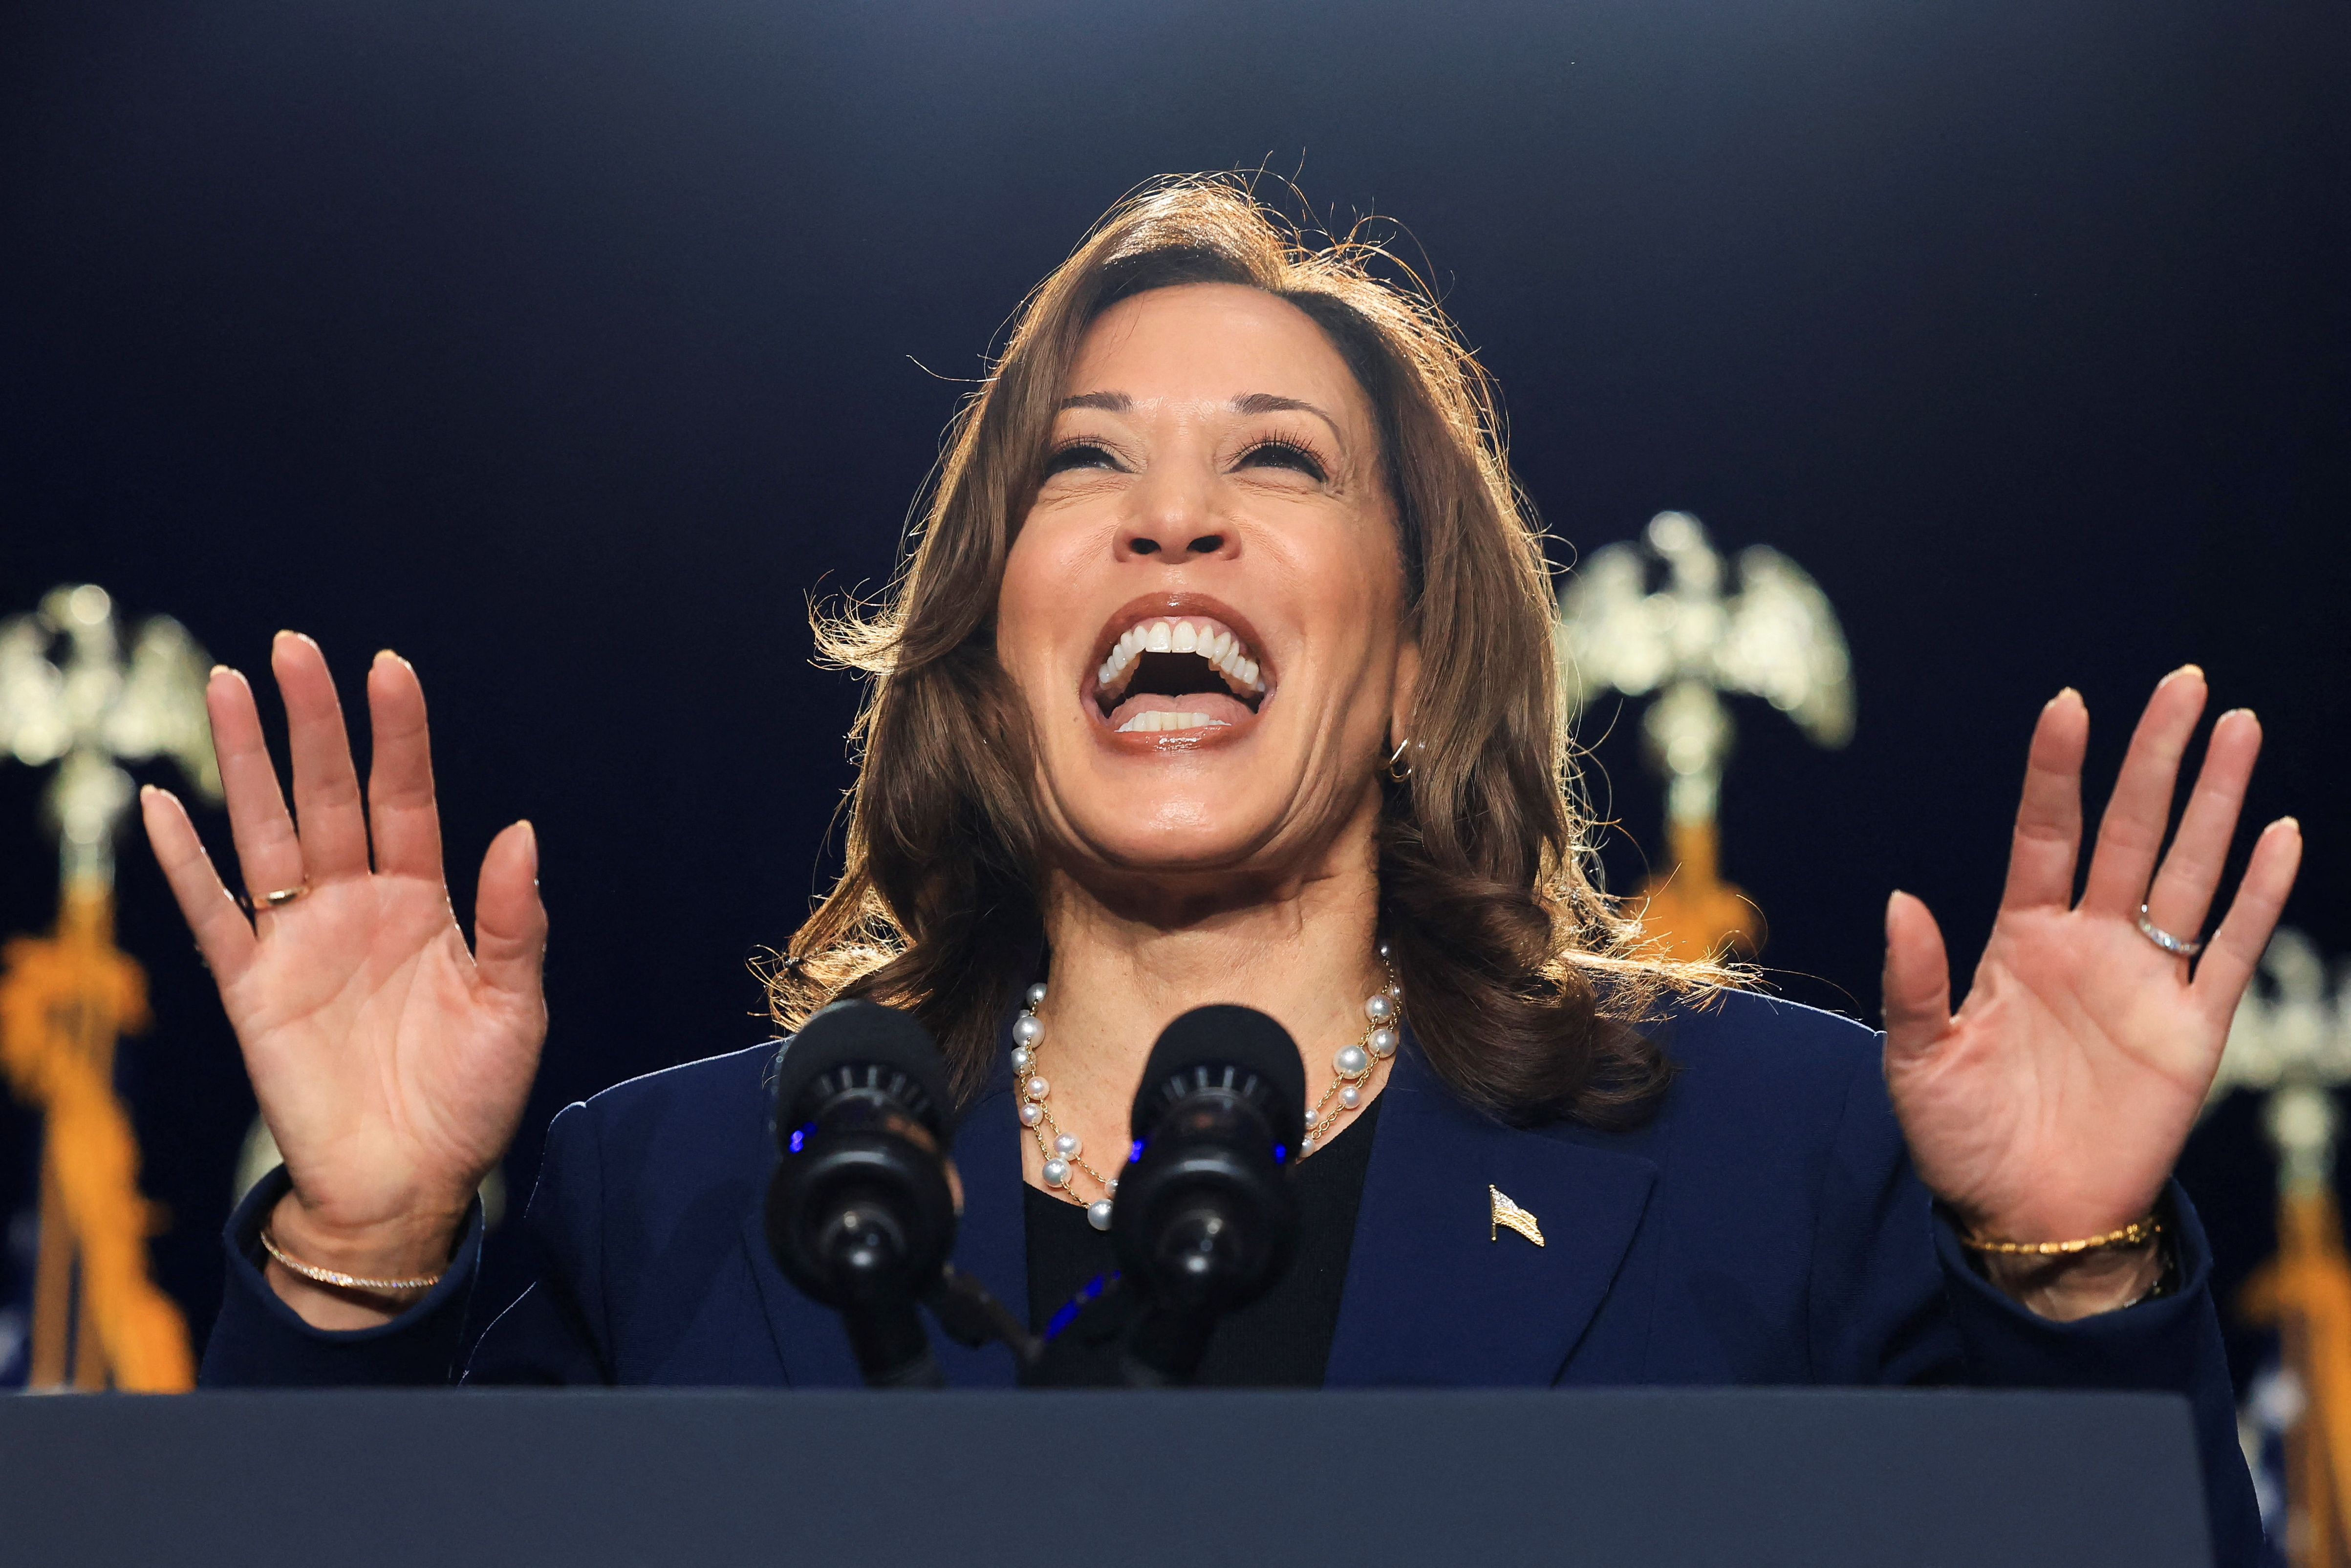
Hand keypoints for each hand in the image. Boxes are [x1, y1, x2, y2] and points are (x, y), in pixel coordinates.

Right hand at [142, 633, 546, 1324]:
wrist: (411, 1184)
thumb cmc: (471, 1099)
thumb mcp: (516, 1007)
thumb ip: (514, 922)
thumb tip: (519, 832)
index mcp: (426, 903)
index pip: (406, 797)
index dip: (397, 734)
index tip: (387, 666)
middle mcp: (358, 906)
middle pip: (329, 795)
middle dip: (313, 722)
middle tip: (292, 646)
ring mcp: (300, 942)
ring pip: (266, 832)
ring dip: (247, 761)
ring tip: (228, 685)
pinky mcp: (252, 990)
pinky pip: (214, 914)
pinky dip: (185, 862)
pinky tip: (165, 804)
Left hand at [1882, 667, 2301, 1318]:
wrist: (2027, 1218)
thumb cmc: (1963, 1138)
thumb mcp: (1918, 1059)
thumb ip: (1914, 981)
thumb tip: (1902, 900)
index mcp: (2021, 940)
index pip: (2045, 835)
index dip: (2057, 771)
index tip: (2069, 704)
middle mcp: (2089, 945)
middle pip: (2128, 831)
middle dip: (2156, 758)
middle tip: (2184, 683)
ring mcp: (2145, 982)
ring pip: (2188, 871)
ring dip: (2216, 802)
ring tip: (2239, 727)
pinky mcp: (2192, 1031)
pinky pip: (2230, 951)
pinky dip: (2259, 896)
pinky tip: (2281, 835)